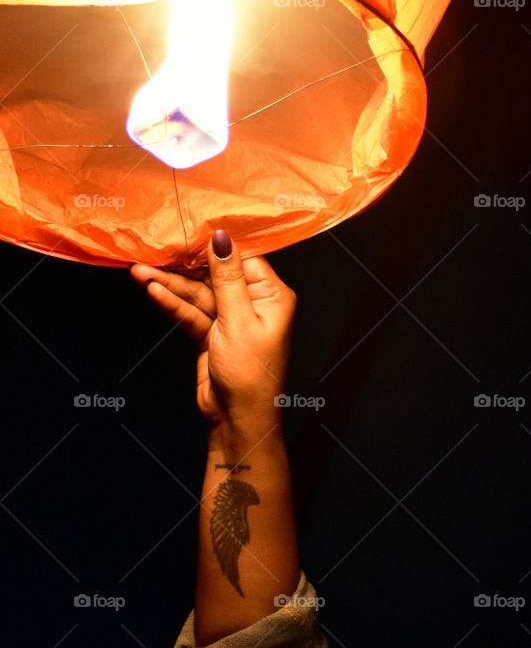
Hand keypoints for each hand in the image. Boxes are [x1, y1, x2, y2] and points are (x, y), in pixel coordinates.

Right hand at [128, 230, 296, 427]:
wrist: (237, 419)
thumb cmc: (251, 375)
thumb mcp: (238, 320)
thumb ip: (227, 278)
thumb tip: (222, 238)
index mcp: (272, 296)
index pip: (243, 258)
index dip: (215, 244)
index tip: (188, 228)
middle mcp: (253, 303)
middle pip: (215, 274)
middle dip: (184, 264)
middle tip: (155, 249)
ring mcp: (230, 319)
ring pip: (197, 294)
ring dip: (169, 284)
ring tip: (141, 271)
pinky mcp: (210, 334)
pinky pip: (190, 312)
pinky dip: (172, 303)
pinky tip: (153, 290)